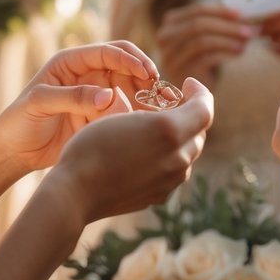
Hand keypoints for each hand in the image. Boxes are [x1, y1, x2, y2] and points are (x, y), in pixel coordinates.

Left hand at [0, 41, 158, 173]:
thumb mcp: (41, 103)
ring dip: (146, 96)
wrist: (12, 153)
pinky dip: (139, 114)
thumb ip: (74, 97)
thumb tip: (109, 96)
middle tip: (162, 92)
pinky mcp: (101, 117)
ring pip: (130, 89)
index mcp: (71, 62)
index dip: (131, 59)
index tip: (148, 73)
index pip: (109, 52)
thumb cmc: (18, 122)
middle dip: (146, 76)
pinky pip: (126, 111)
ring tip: (163, 108)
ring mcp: (96, 96)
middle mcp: (88, 75)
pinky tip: (150, 122)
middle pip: (126, 67)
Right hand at [53, 77, 214, 222]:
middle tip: (170, 104)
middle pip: (198, 131)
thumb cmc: (92, 146)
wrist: (75, 193)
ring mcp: (171, 181)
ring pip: (187, 153)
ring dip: (179, 138)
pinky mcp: (160, 195)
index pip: (205, 108)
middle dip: (188, 115)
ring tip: (155, 129)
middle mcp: (178, 158)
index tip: (188, 83)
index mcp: (170, 130)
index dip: (200, 92)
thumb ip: (157, 112)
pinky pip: (174, 171)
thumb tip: (174, 113)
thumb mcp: (123, 114)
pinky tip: (145, 153)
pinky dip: (168, 157)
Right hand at [155, 3, 256, 85]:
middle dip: (226, 26)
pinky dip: (226, 53)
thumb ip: (217, 24)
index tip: (240, 14)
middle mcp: (165, 38)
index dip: (220, 11)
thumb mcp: (204, 37)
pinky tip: (239, 52)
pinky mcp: (182, 72)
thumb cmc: (199, 59)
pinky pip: (206, 58)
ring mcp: (172, 56)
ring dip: (228, 39)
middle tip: (248, 30)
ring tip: (246, 41)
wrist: (189, 91)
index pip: (196, 11)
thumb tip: (246, 16)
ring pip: (202, 41)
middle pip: (198, 25)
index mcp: (170, 23)